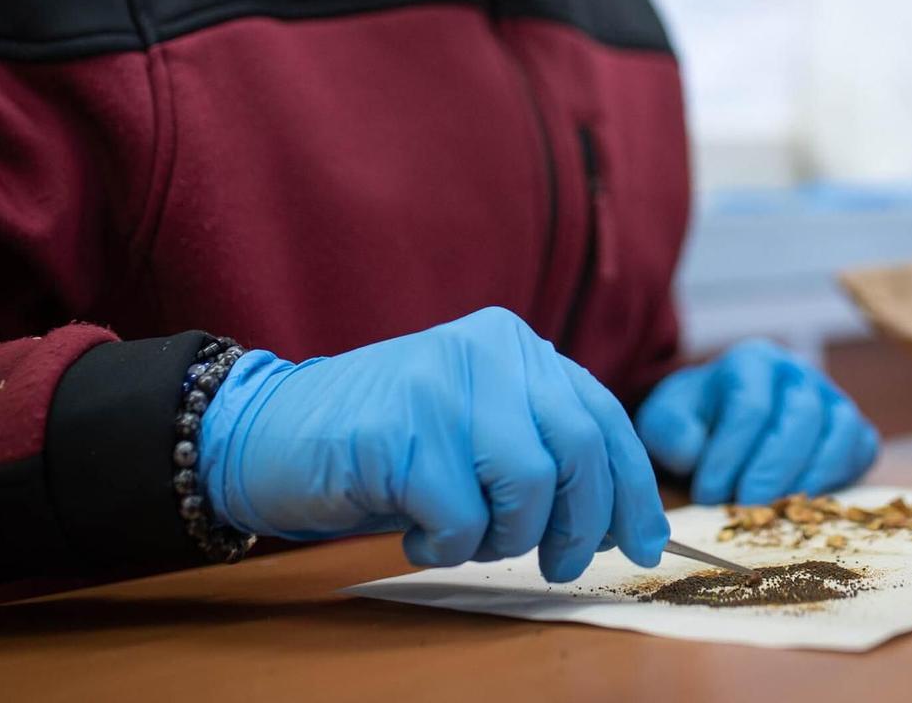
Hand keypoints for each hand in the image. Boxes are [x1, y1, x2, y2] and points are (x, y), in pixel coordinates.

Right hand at [197, 307, 668, 581]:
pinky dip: (444, 546)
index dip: (633, 488)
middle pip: (580, 451)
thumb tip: (622, 519)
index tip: (642, 543)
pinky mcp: (404, 432)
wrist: (269, 435)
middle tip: (560, 564)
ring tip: (460, 535)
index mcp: (516, 345)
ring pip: (529, 487)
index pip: (603, 416)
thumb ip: (543, 446)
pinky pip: (462, 517)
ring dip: (502, 537)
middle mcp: (490, 350)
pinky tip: (414, 533)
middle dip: (581, 524)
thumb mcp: (478, 427)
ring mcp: (446, 386)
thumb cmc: (386, 447)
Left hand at [636, 339, 879, 505]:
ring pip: (838, 429)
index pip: (749, 405)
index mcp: (751, 362)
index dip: (729, 455)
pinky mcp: (853, 427)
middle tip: (747, 507)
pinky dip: (843, 474)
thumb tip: (695, 452)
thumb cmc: (695, 423)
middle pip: (800, 415)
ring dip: (810, 475)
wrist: (721, 423)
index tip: (708, 494)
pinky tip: (810, 503)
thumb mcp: (666, 420)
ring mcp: (831, 398)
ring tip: (779, 510)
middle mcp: (797, 374)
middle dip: (772, 468)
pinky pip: (862, 446)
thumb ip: (670, 431)